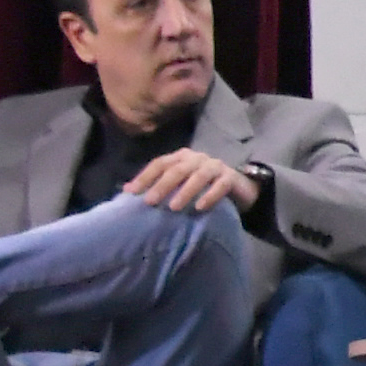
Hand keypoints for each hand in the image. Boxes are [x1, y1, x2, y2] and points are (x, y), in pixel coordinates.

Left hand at [121, 148, 258, 214]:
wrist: (239, 189)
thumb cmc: (203, 188)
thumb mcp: (179, 184)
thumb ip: (158, 185)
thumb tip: (126, 191)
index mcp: (181, 157)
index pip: (160, 163)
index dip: (145, 177)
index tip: (131, 193)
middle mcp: (197, 158)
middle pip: (177, 169)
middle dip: (162, 185)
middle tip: (150, 202)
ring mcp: (215, 165)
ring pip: (197, 176)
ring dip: (185, 192)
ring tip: (173, 207)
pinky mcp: (231, 177)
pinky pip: (220, 185)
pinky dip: (209, 196)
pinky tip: (200, 208)